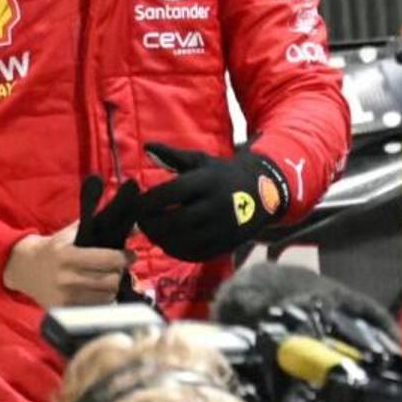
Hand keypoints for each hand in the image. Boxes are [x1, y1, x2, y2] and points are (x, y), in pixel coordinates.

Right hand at [5, 226, 129, 309]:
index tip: (129, 255)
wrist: (23, 268)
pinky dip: (103, 301)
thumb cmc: (51, 249)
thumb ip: (97, 228)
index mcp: (67, 256)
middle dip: (119, 273)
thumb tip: (135, 227)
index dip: (124, 257)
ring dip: (112, 288)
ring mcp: (66, 297)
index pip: (108, 259)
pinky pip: (97, 309)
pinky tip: (99, 293)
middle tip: (118, 268)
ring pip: (107, 296)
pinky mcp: (65, 310)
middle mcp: (66, 278)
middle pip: (111, 280)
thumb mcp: (69, 234)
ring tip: (108, 280)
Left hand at [112, 139, 295, 261]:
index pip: (172, 193)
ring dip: (161, 240)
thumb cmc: (222, 175)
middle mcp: (218, 205)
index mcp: (208, 182)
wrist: (264, 193)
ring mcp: (224, 228)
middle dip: (152, 224)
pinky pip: (197, 254)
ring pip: (185, 241)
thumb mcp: (201, 161)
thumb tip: (147, 146)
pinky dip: (178, 252)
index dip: (148, 201)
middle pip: (176, 221)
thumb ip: (173, 156)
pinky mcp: (228, 244)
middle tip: (140, 222)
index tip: (136, 204)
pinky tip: (168, 243)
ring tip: (152, 233)